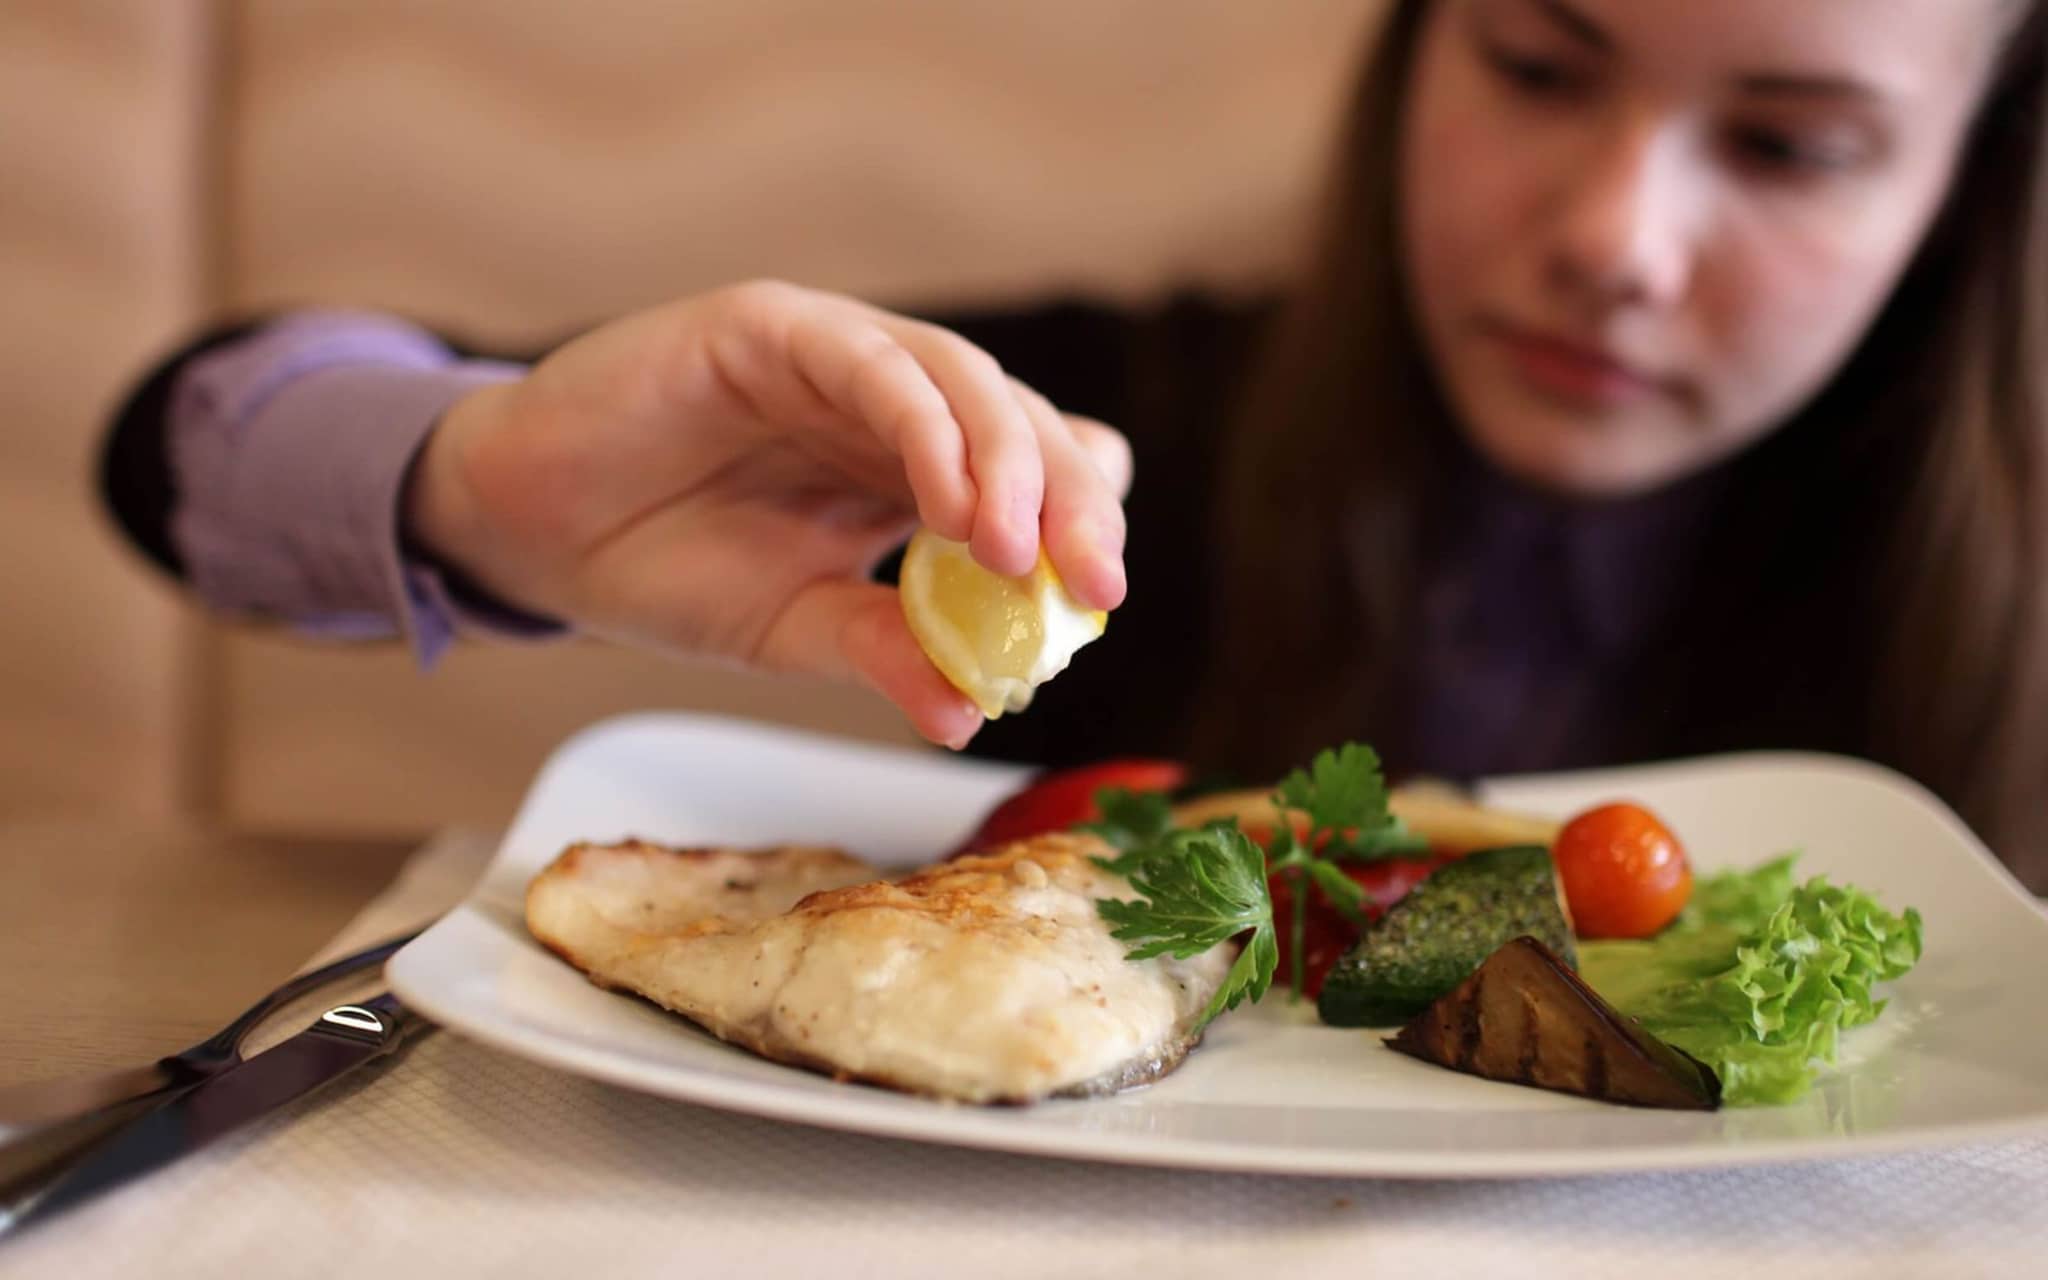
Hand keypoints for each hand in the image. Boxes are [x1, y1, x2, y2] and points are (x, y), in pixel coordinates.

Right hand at [405, 280, 1132, 749]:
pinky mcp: (773, 325)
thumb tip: (971, 712)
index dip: (1080, 524)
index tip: (1100, 603)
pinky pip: (871, 362)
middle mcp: (890, 403)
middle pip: (1023, 424)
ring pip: (963, 382)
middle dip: (1068, 502)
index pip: (1034, 477)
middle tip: (1092, 585)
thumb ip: (882, 650)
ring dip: (1007, 465)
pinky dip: (923, 427)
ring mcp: (837, 354)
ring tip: (1019, 553)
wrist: (526, 530)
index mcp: (911, 468)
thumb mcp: (791, 628)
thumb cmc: (661, 565)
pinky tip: (950, 501)